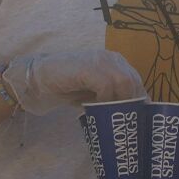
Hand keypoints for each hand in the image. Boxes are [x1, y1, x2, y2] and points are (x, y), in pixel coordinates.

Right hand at [0, 50, 145, 113]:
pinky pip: (106, 85)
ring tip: (108, 114)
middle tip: (122, 120)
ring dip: (119, 101)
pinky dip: (104, 98)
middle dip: (131, 103)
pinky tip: (94, 105)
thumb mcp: (95, 93)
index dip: (139, 100)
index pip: (137, 81)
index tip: (137, 118)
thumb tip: (130, 113)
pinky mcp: (88, 67)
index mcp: (116, 62)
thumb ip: (112, 97)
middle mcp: (112, 58)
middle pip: (133, 82)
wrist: (39, 79)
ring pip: (124, 82)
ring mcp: (101, 61)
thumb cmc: (68, 87)